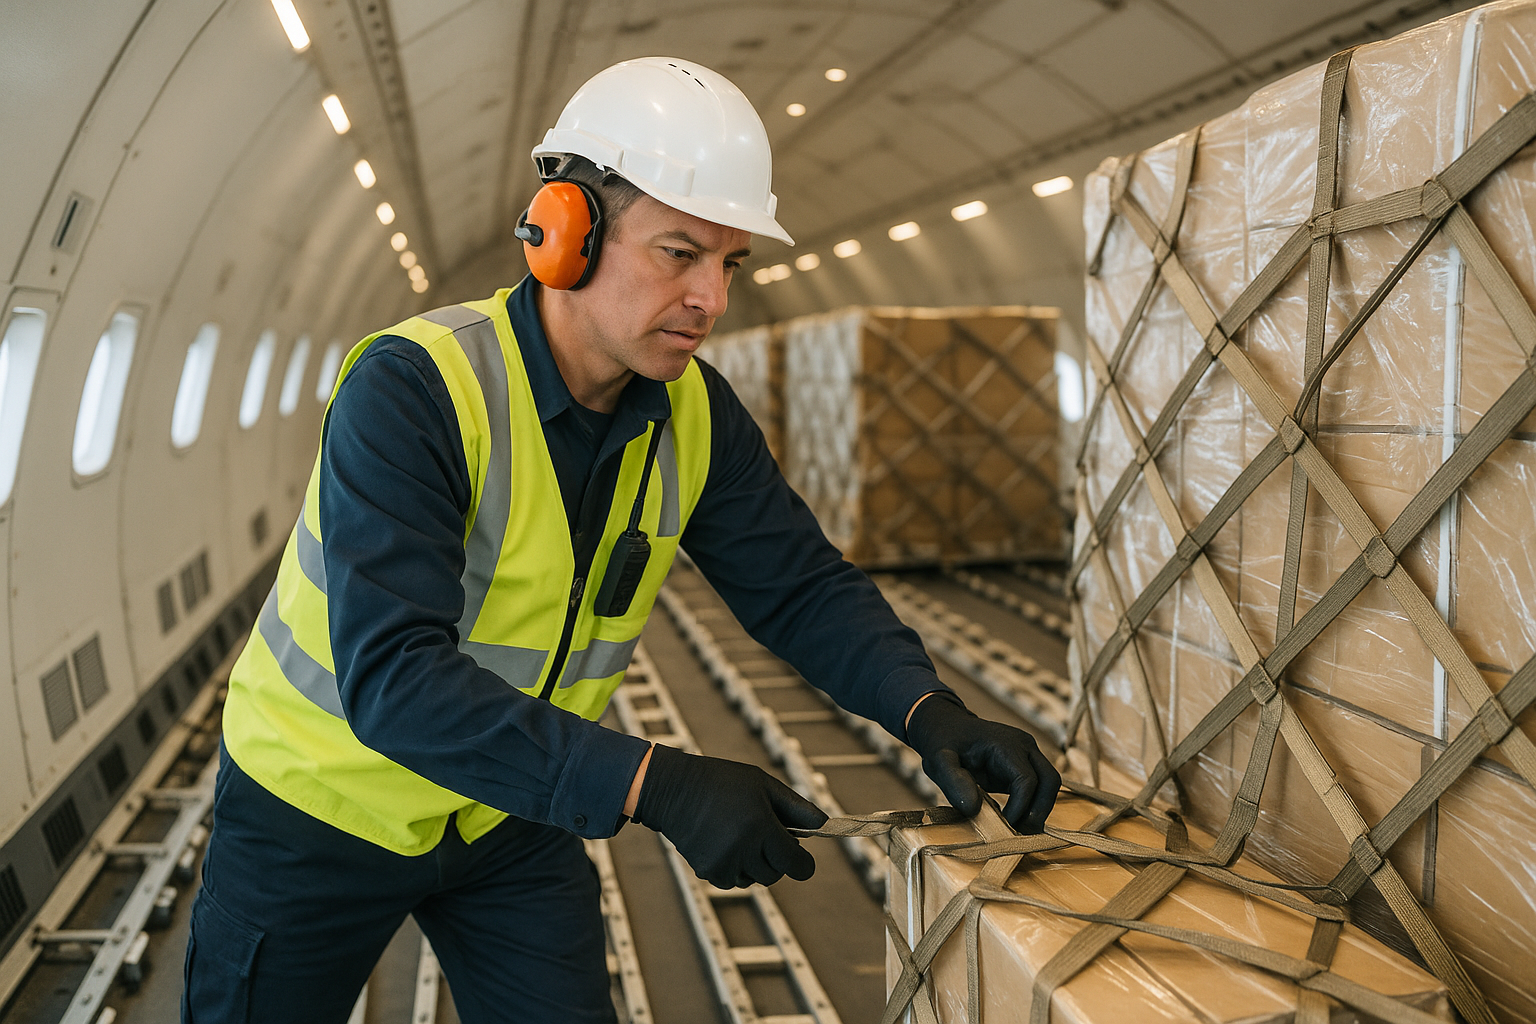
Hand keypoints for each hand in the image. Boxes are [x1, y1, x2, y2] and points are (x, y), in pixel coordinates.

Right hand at [634, 745, 827, 887]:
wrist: (673, 790)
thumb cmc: (722, 782)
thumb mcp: (763, 785)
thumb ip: (797, 807)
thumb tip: (824, 825)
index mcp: (761, 827)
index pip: (796, 865)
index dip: (804, 864)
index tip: (803, 859)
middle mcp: (744, 849)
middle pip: (776, 874)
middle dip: (777, 859)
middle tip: (766, 835)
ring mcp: (724, 864)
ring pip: (754, 879)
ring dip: (755, 864)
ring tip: (741, 835)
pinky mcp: (708, 872)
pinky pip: (733, 880)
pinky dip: (735, 868)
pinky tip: (724, 844)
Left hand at [905, 692, 1060, 832]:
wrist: (947, 727)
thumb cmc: (942, 742)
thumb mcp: (939, 761)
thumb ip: (953, 782)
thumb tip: (973, 809)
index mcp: (1006, 744)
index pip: (1027, 780)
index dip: (1020, 808)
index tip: (1004, 827)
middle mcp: (1024, 746)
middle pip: (1049, 781)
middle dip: (1039, 811)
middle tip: (1019, 835)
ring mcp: (1028, 754)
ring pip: (1049, 785)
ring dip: (1039, 810)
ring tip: (1017, 831)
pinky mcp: (1026, 764)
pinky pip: (1040, 787)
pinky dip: (1033, 805)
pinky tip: (1016, 821)